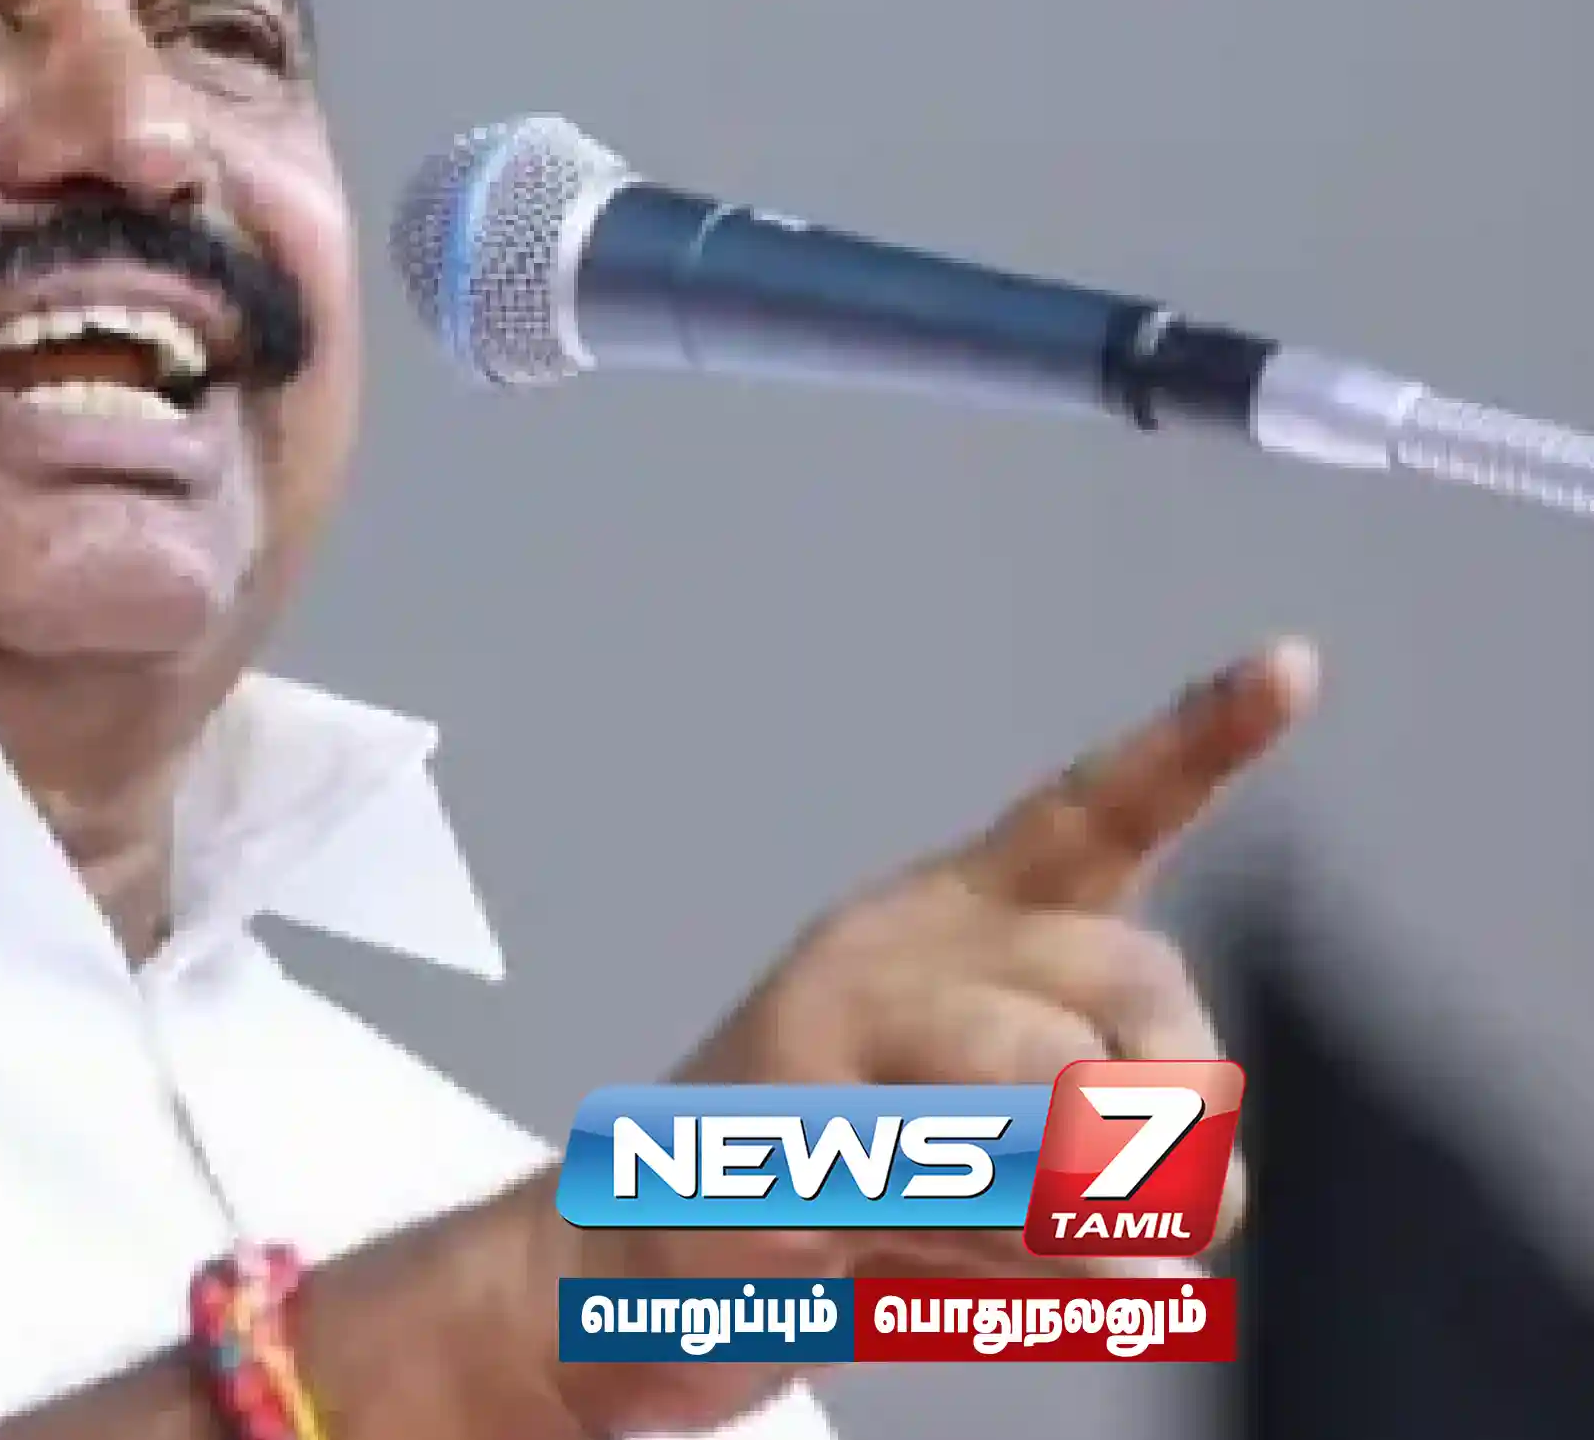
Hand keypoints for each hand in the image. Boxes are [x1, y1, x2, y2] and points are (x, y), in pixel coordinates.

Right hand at [557, 638, 1316, 1432]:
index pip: (1095, 816)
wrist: (631, 1260)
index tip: (1292, 664)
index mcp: (966, 922)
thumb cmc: (844, 1190)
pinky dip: (980, 1252)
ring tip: (1009, 1249)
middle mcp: (903, 938)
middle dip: (1184, 1098)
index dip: (1200, 742)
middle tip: (1169, 1203)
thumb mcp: (1008, 1160)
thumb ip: (1115, 1155)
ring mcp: (833, 1012)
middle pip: (1127, 973)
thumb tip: (1182, 1222)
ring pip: (1048, 1084)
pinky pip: (956, 1175)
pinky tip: (916, 1260)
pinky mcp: (782, 1107)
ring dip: (1073, 1206)